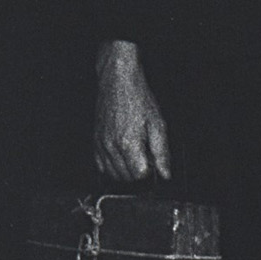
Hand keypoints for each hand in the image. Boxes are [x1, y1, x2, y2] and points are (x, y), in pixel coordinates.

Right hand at [93, 40, 170, 182]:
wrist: (118, 82)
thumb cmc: (137, 98)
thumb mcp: (158, 124)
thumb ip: (162, 152)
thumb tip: (165, 174)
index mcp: (129, 143)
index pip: (140, 175)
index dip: (150, 171)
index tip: (153, 161)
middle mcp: (112, 146)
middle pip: (126, 178)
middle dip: (138, 172)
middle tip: (145, 156)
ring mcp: (101, 144)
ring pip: (113, 174)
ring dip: (126, 171)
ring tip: (134, 155)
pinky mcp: (95, 141)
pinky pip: (100, 166)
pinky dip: (111, 167)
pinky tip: (121, 156)